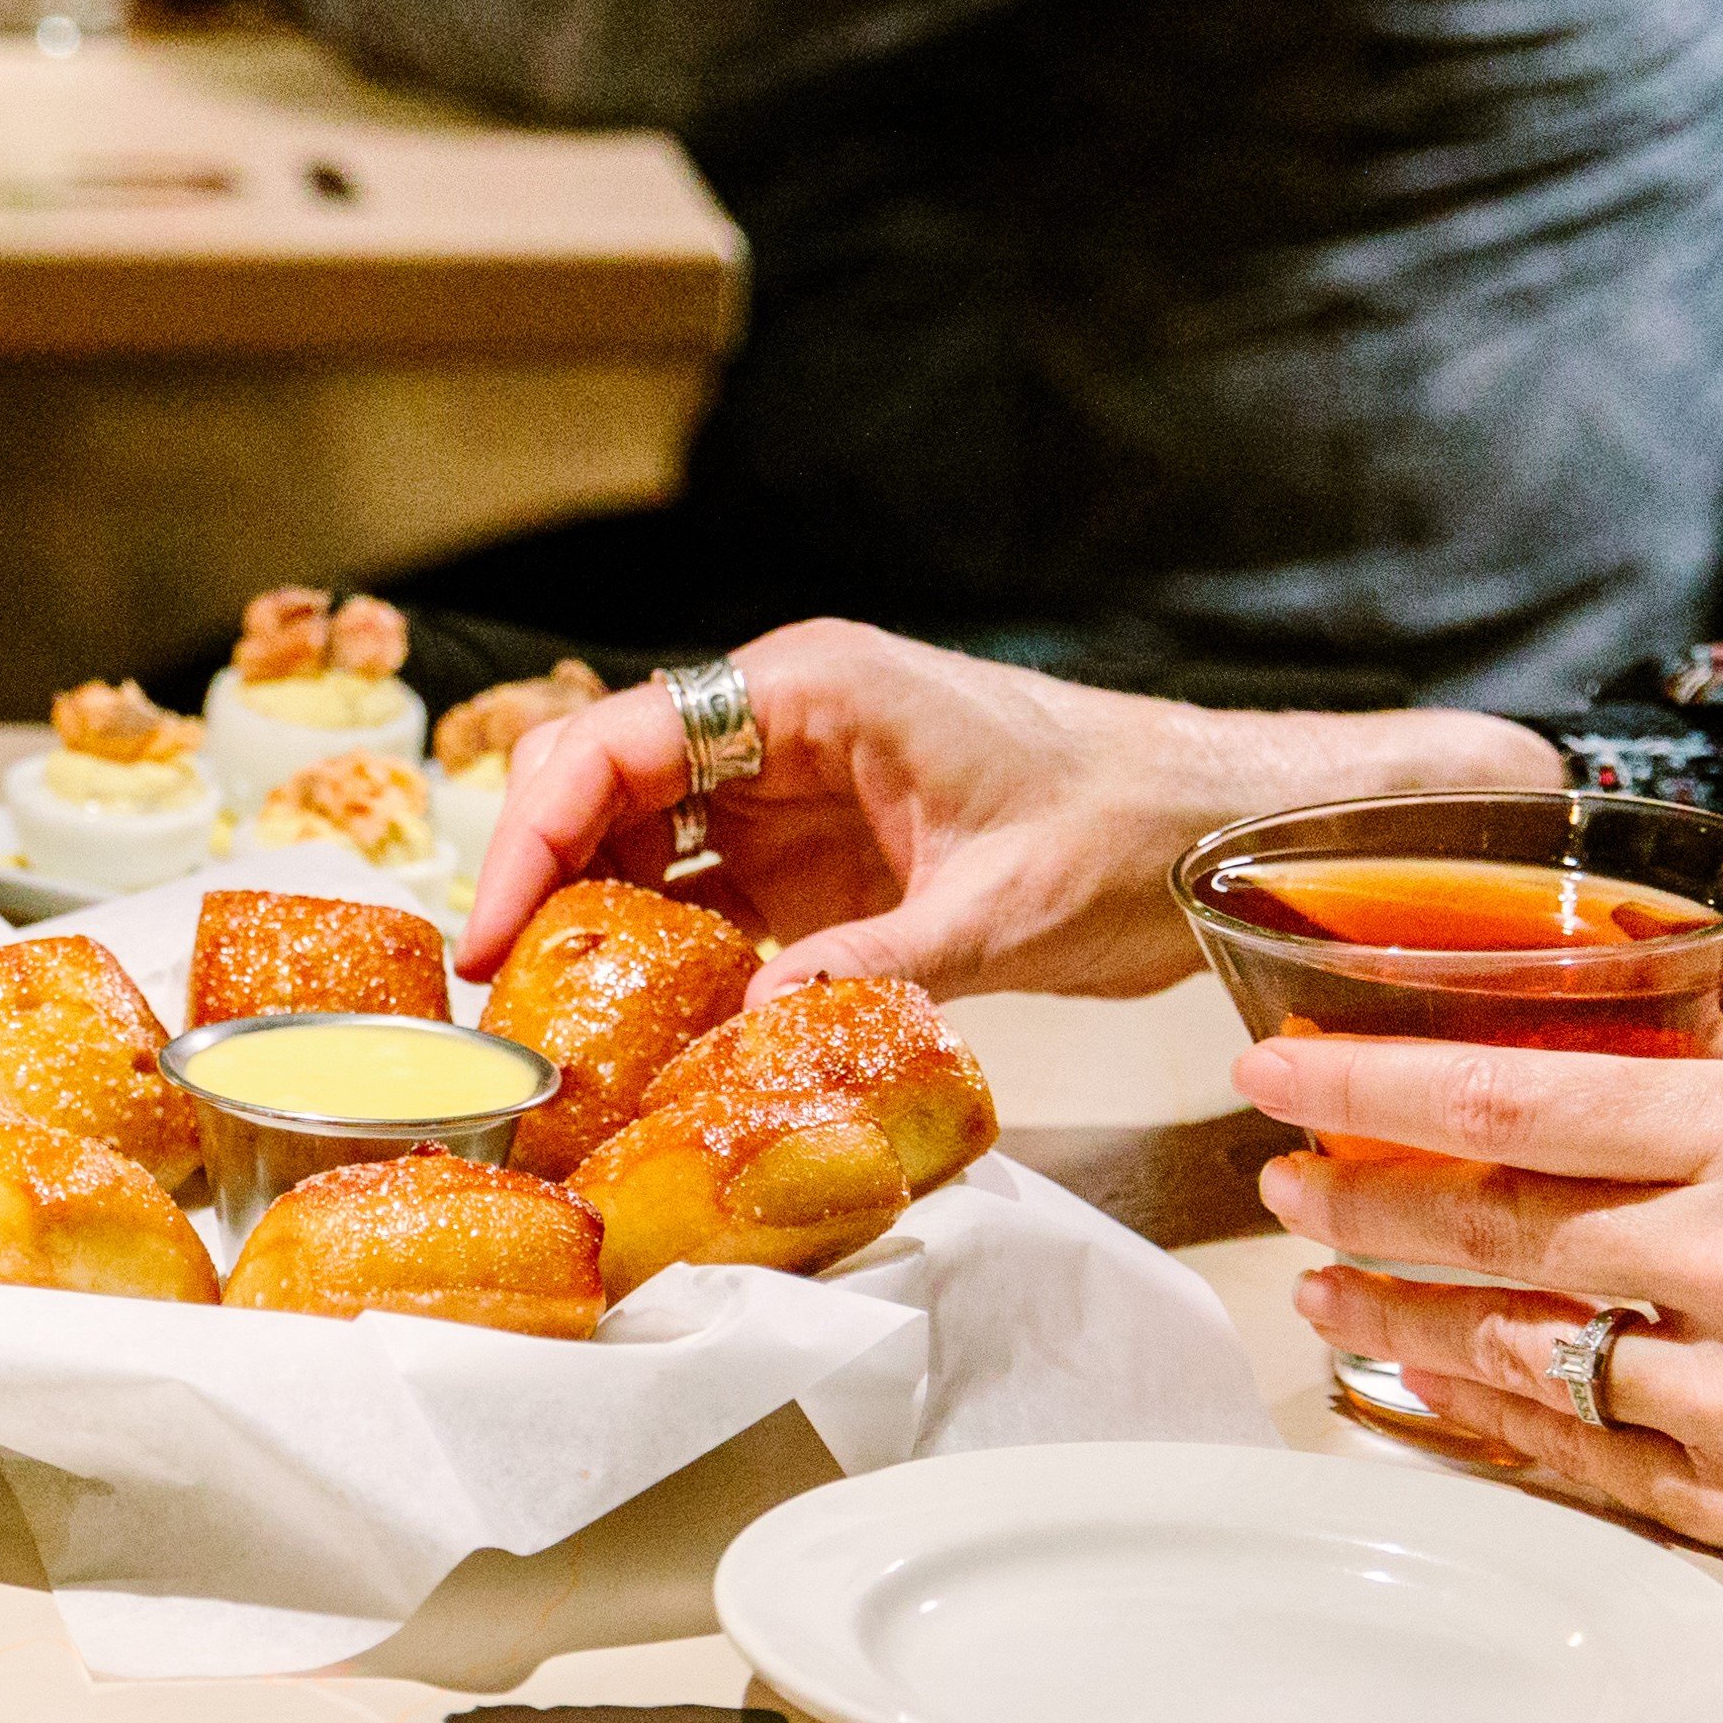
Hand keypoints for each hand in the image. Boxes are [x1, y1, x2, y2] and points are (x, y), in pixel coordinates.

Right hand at [451, 617, 1565, 994]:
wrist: (1237, 829)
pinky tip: (645, 1033)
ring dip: (595, 931)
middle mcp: (785, 725)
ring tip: (551, 1030)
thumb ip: (869, 965)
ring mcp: (799, 791)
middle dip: (537, 888)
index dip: (529, 836)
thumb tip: (744, 1030)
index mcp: (811, 690)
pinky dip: (670, 961)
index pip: (616, 743)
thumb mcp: (1003, 911)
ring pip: (643, 849)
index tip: (486, 939)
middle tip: (494, 1005)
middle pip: (605, 791)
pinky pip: (709, 900)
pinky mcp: (825, 857)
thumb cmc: (1140, 830)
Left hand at [1254, 1029, 1722, 1722]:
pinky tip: (1410, 1375)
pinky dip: (1469, 1412)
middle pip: (1489, 1226)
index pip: (1520, 1098)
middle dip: (1358, 1199)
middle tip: (1286, 1180)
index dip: (1375, 1083)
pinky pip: (1558, 1456)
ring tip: (1329, 1279)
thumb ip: (1705, 1078)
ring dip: (1392, 1312)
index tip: (1278, 1070)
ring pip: (1506, 1350)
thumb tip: (1566, 1013)